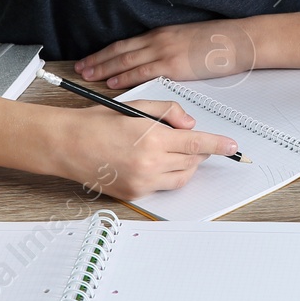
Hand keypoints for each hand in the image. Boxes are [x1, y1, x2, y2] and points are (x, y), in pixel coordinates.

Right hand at [58, 99, 238, 200]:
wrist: (67, 144)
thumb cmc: (99, 122)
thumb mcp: (138, 106)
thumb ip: (169, 113)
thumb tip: (190, 125)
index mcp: (153, 138)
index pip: (197, 143)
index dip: (218, 145)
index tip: (232, 146)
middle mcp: (150, 164)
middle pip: (192, 161)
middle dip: (198, 151)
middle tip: (190, 141)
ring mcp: (142, 182)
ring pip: (181, 178)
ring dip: (185, 165)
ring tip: (172, 151)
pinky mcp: (134, 194)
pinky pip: (162, 187)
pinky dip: (165, 175)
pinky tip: (152, 162)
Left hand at [75, 19, 257, 87]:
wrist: (239, 41)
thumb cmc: (219, 43)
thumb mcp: (189, 41)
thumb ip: (171, 50)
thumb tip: (158, 63)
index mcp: (162, 34)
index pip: (126, 44)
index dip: (106, 53)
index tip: (90, 58)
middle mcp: (159, 40)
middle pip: (120, 51)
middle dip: (98, 60)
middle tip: (79, 68)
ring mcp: (165, 52)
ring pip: (126, 61)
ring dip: (104, 69)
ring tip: (87, 76)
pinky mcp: (173, 65)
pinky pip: (142, 72)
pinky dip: (124, 78)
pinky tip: (111, 83)